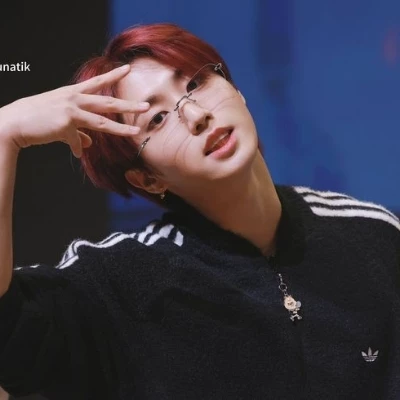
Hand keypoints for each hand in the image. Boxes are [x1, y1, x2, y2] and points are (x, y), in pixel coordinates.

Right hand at [0, 64, 148, 157]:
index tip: (127, 69)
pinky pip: (77, 142)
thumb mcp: (59, 121)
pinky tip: (77, 151)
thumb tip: (88, 144)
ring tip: (136, 131)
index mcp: (72, 94)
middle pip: (107, 102)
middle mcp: (74, 99)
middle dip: (128, 105)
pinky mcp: (65, 125)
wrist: (14, 123)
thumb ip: (77, 132)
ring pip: (101, 121)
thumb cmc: (36, 119)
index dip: (113, 75)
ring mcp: (70, 111)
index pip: (97, 82)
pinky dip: (77, 147)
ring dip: (120, 128)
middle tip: (146, 106)